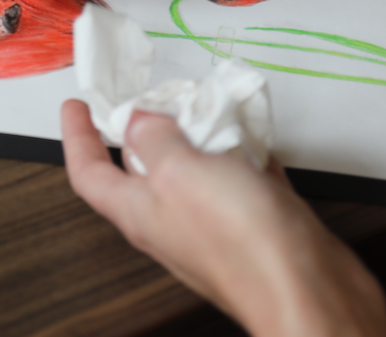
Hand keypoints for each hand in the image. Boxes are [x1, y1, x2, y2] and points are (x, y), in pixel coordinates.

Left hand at [61, 99, 385, 336]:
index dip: (76, 136)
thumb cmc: (241, 244)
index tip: (76, 107)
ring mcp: (212, 223)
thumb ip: (153, 140)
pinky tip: (251, 133)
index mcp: (138, 211)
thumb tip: (137, 121)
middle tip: (147, 97)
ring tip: (203, 104)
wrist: (310, 289)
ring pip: (192, 169)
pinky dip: (241, 151)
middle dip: (141, 129)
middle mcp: (169, 220)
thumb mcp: (178, 171)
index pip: (88, 172)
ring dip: (195, 134)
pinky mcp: (253, 222)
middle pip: (139, 169)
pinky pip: (238, 178)